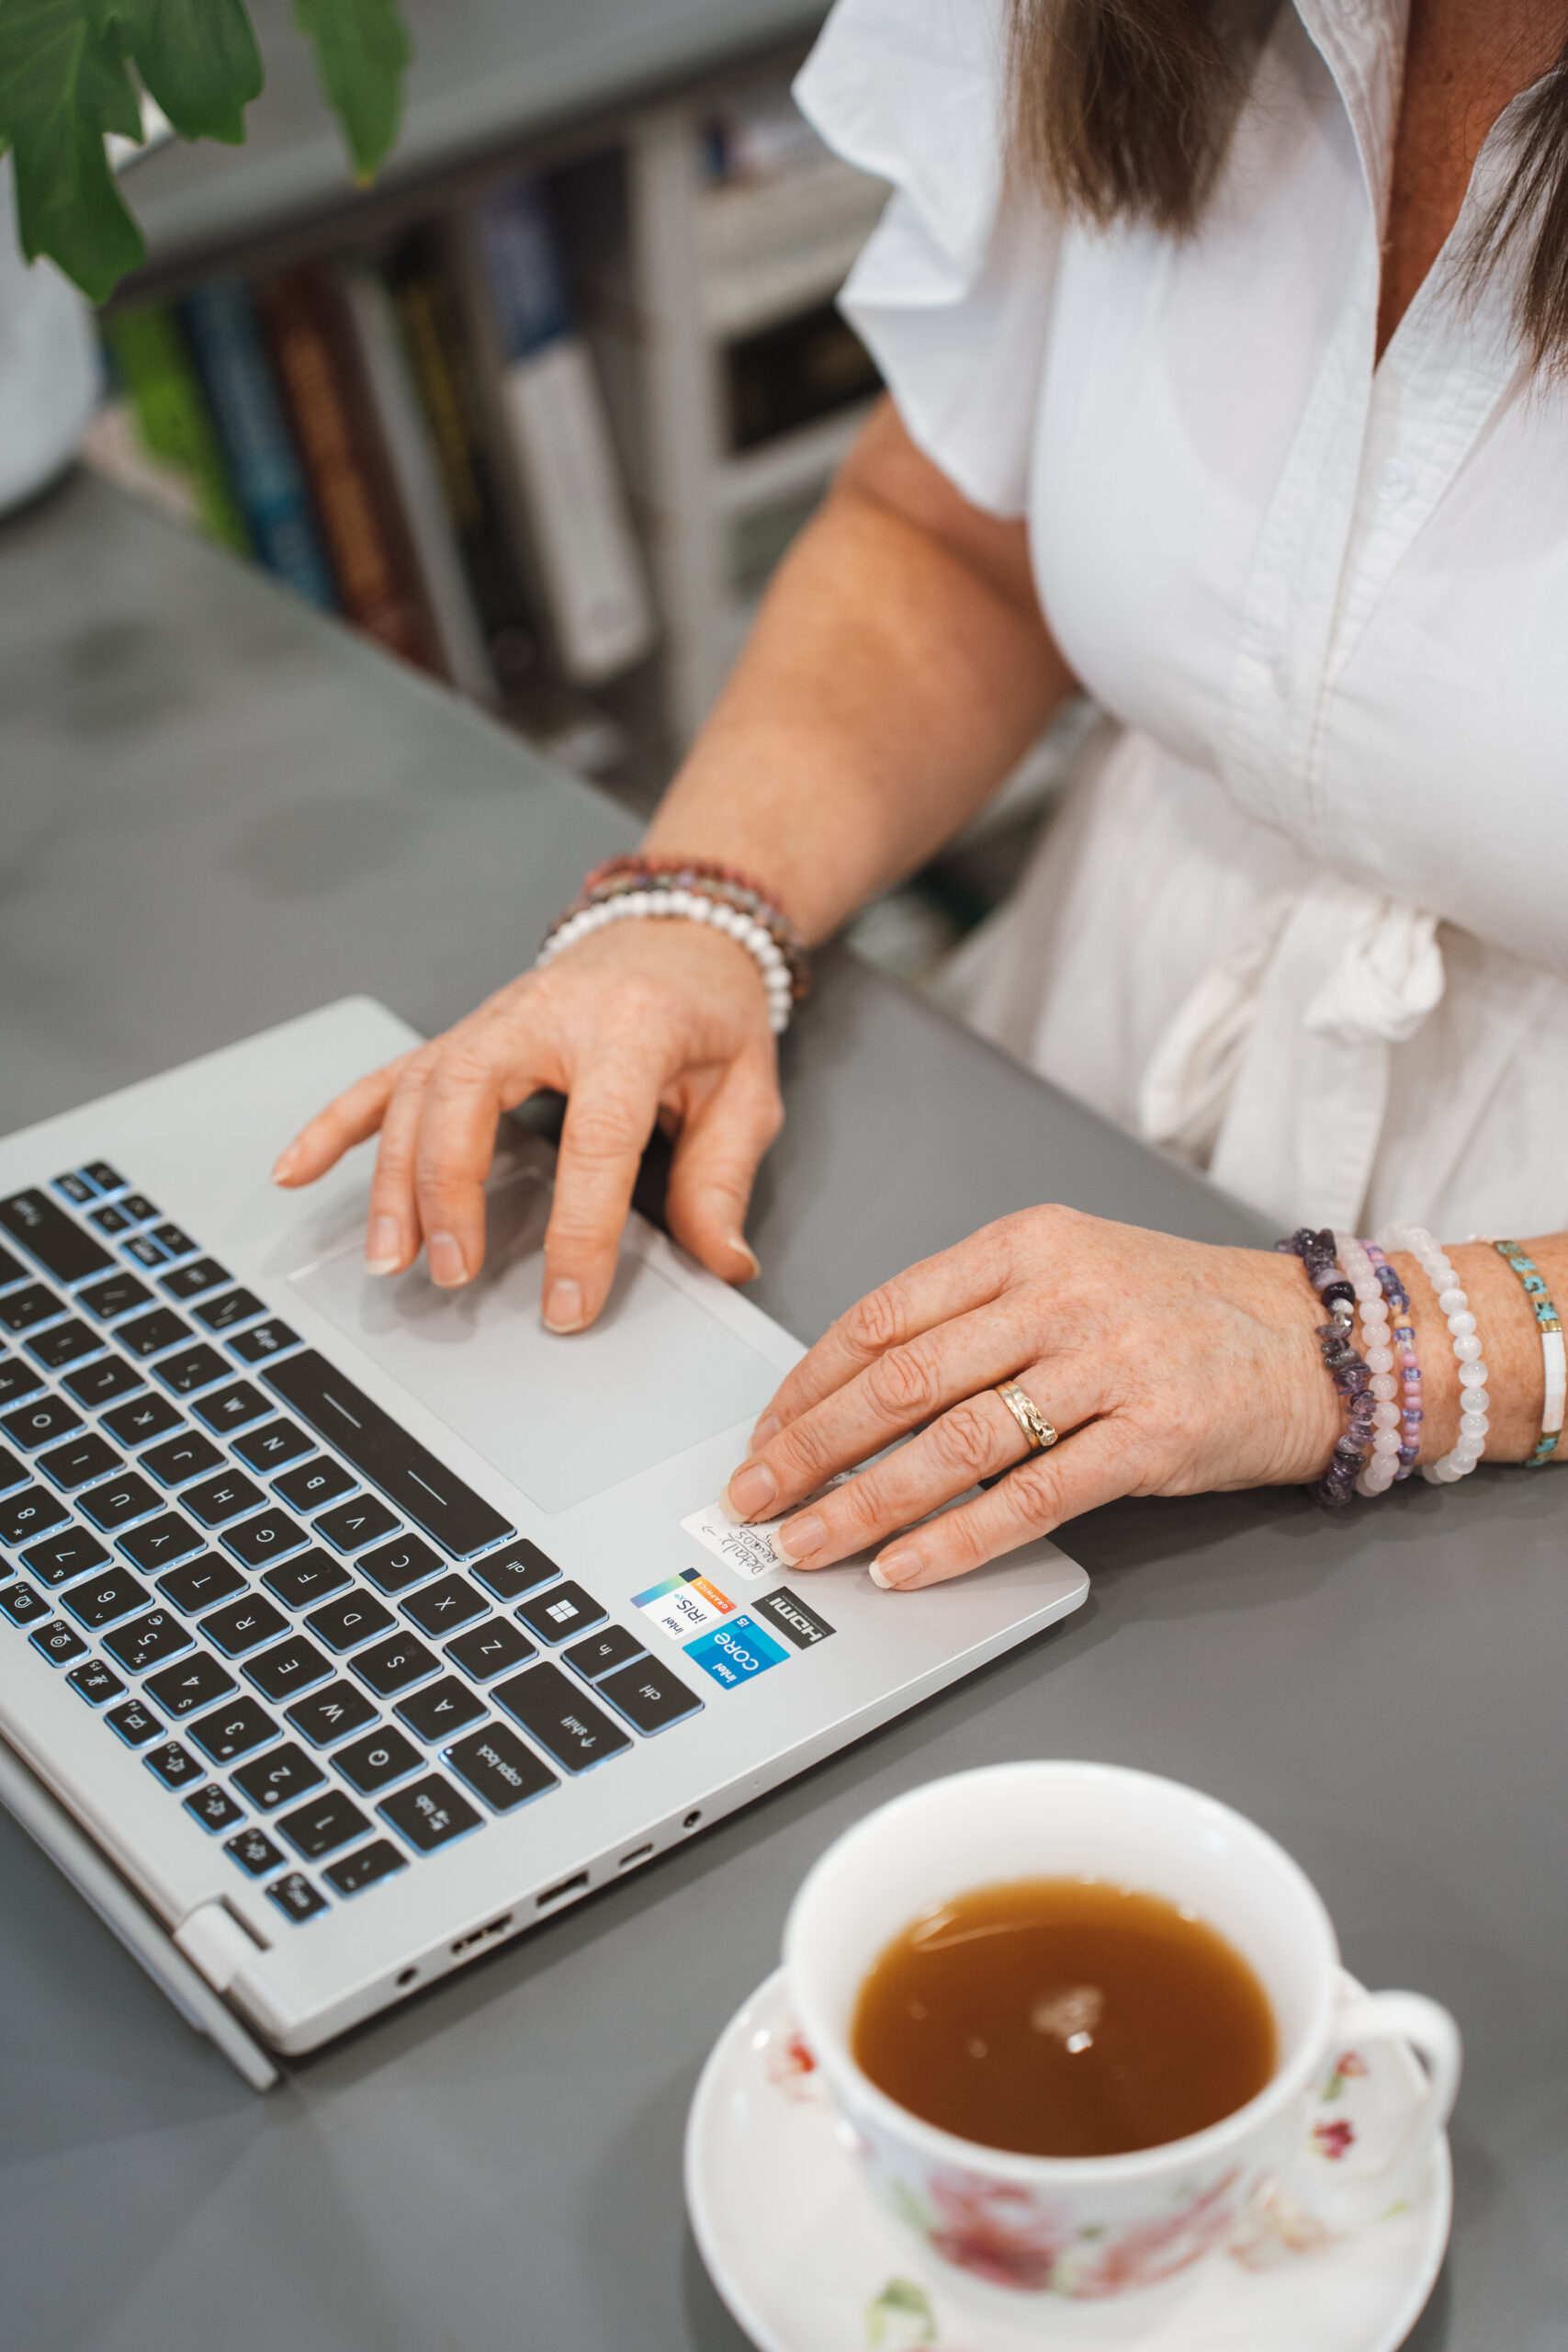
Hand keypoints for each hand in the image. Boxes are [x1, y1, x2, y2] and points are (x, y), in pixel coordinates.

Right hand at [271, 920, 781, 1330]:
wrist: (677, 931)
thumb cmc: (708, 1012)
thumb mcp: (745, 1091)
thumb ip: (721, 1178)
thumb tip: (721, 1263)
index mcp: (628, 1028)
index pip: (595, 1135)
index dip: (579, 1228)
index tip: (567, 1304)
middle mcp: (544, 1014)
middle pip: (468, 1095)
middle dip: (448, 1188)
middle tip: (450, 1272)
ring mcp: (492, 1020)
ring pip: (419, 1091)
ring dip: (393, 1177)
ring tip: (390, 1256)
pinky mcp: (463, 1033)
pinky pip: (387, 1077)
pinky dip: (336, 1123)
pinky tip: (295, 1169)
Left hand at [722, 1206, 1342, 1588]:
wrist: (1319, 1337)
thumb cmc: (1184, 1311)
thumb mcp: (1072, 1276)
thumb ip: (976, 1319)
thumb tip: (860, 1396)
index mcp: (1023, 1248)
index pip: (883, 1318)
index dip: (808, 1386)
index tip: (765, 1436)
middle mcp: (1058, 1296)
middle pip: (900, 1380)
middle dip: (811, 1449)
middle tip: (755, 1498)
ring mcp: (1107, 1364)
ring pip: (954, 1442)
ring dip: (865, 1503)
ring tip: (812, 1544)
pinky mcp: (1152, 1436)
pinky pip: (1032, 1497)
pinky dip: (957, 1539)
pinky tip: (907, 1567)